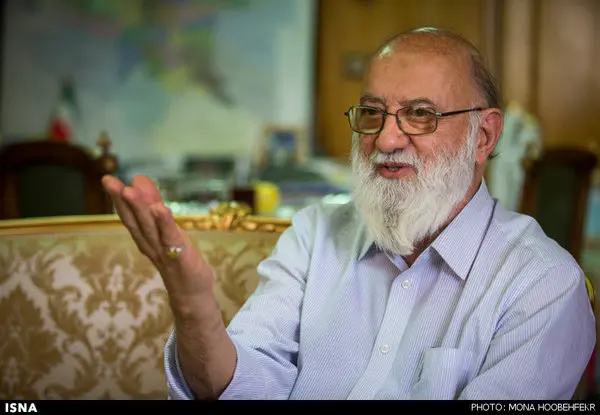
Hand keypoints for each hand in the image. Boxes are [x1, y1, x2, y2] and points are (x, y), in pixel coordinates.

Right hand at [102, 174, 214, 301]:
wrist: (191, 293)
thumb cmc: (177, 258)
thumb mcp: (165, 229)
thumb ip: (153, 205)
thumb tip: (139, 180)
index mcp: (145, 237)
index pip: (129, 216)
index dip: (117, 198)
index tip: (108, 178)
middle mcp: (150, 244)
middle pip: (134, 220)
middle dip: (121, 200)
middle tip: (109, 181)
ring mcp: (164, 251)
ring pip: (149, 228)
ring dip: (139, 209)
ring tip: (130, 190)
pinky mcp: (180, 255)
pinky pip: (171, 237)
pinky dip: (164, 223)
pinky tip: (160, 208)